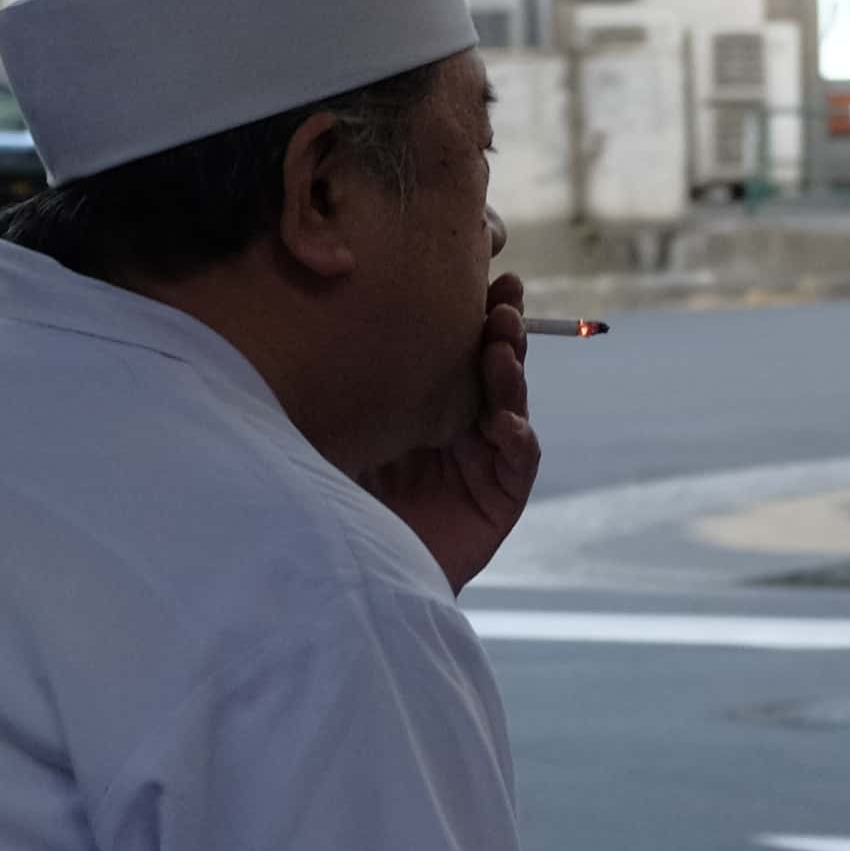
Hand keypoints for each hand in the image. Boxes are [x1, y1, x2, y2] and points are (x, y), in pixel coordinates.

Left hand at [365, 280, 542, 592]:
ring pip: (510, 406)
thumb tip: (331, 315)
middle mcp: (459, 427)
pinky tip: (508, 423)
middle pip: (491, 368)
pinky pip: (518, 463)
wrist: (347, 577)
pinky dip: (517, 441)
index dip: (471, 313)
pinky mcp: (499, 501)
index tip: (480, 272)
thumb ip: (349, 387)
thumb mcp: (339, 430)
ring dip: (511, 373)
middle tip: (504, 298)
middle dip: (501, 330)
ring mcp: (483, 462)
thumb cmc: (335, 498)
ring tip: (504, 343)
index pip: (454, 350)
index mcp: (424, 404)